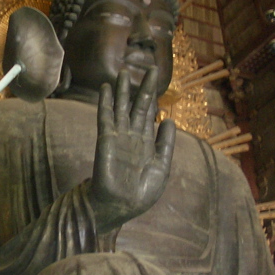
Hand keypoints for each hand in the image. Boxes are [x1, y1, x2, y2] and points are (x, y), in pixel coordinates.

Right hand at [88, 68, 175, 232]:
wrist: (120, 206)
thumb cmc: (141, 192)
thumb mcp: (162, 167)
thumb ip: (165, 144)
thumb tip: (169, 119)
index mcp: (146, 142)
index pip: (150, 115)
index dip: (154, 98)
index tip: (157, 81)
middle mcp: (132, 135)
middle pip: (138, 106)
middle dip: (144, 88)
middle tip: (151, 68)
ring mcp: (118, 136)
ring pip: (121, 108)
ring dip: (122, 90)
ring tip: (123, 72)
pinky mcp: (106, 139)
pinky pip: (106, 117)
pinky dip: (105, 102)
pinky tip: (105, 89)